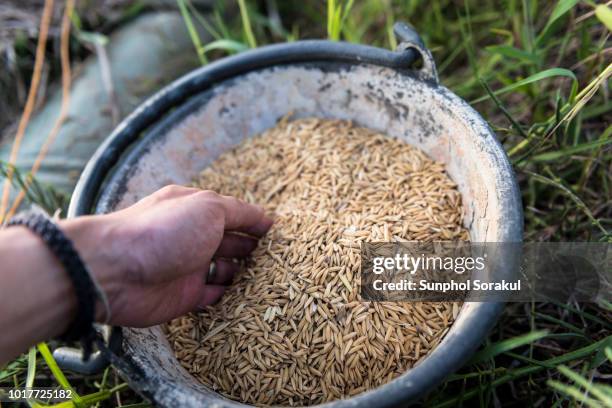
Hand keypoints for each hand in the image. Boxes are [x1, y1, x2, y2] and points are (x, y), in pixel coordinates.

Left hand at [62, 185, 272, 326]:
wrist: (115, 271)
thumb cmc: (164, 230)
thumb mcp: (208, 208)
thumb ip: (239, 212)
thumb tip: (266, 217)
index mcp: (197, 209)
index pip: (235, 214)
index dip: (258, 223)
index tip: (283, 234)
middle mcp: (194, 236)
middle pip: (232, 242)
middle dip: (255, 249)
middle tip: (283, 259)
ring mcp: (189, 266)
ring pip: (226, 270)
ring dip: (246, 273)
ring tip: (273, 279)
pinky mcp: (185, 296)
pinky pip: (215, 296)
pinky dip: (232, 296)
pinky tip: (251, 297)